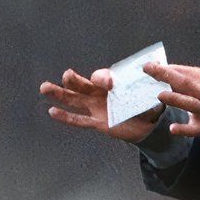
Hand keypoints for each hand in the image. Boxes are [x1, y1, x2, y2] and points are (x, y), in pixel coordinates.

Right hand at [40, 68, 163, 142]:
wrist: (150, 124)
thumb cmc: (150, 103)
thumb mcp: (152, 94)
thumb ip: (149, 89)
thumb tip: (155, 82)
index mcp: (113, 83)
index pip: (102, 77)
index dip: (103, 79)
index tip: (109, 84)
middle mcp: (101, 93)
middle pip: (83, 85)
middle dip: (74, 80)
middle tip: (67, 75)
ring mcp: (96, 107)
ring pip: (74, 100)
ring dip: (59, 94)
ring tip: (44, 87)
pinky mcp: (97, 123)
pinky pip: (79, 120)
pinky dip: (65, 117)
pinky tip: (51, 112)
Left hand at [145, 62, 199, 136]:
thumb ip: (190, 74)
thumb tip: (165, 68)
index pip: (184, 72)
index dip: (166, 69)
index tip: (150, 66)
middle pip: (186, 83)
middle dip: (167, 75)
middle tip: (149, 70)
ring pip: (190, 103)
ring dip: (175, 99)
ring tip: (161, 95)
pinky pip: (194, 129)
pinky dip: (184, 129)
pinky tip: (172, 128)